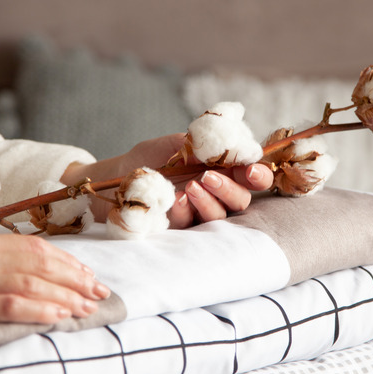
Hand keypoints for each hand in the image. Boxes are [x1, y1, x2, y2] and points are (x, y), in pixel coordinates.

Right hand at [0, 233, 109, 365]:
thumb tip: (23, 277)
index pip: (32, 246)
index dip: (65, 260)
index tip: (88, 274)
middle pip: (39, 261)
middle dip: (75, 277)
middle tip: (100, 291)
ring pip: (31, 282)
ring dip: (66, 295)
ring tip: (89, 307)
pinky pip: (11, 304)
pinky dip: (41, 309)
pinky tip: (61, 316)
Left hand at [61, 134, 273, 226]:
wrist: (113, 178)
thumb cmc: (148, 159)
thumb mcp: (177, 143)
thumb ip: (206, 143)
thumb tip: (237, 143)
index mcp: (222, 170)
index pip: (252, 176)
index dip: (259, 175)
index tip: (251, 170)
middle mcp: (216, 194)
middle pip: (242, 200)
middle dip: (231, 189)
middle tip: (209, 176)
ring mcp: (199, 214)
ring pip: (220, 216)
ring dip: (209, 201)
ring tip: (190, 186)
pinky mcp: (181, 230)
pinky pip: (192, 226)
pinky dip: (185, 212)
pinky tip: (175, 200)